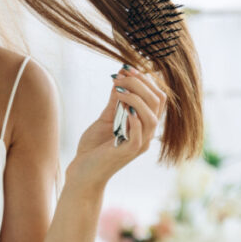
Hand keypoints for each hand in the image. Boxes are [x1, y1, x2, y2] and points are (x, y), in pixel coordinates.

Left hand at [65, 65, 166, 192]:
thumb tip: (120, 75)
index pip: (158, 97)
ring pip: (151, 117)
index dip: (146, 79)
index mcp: (144, 125)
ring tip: (118, 88)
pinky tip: (122, 108)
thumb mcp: (105, 118)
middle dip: (141, 83)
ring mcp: (139, 144)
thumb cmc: (94, 147)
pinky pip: (139, 135)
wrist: (82, 173)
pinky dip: (133, 118)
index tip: (127, 68)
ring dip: (136, 97)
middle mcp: (147, 134)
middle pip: (158, 103)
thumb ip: (115, 100)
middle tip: (121, 75)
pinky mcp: (128, 152)